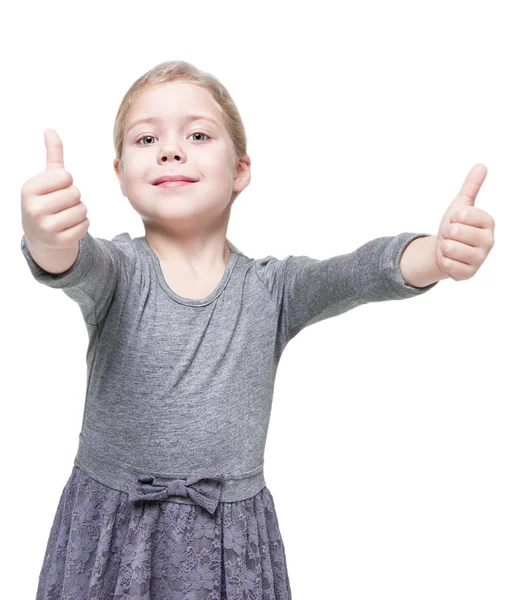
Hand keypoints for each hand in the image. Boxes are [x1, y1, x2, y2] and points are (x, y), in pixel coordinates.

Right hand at [20, 129, 89, 249]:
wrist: (41, 235)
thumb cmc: (46, 200)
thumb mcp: (46, 178)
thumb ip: (52, 155)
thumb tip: (50, 130)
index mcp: (28, 189)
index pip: (65, 176)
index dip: (66, 181)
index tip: (56, 189)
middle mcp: (33, 209)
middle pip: (75, 193)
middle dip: (74, 197)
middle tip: (62, 204)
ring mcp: (46, 228)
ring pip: (83, 209)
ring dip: (79, 211)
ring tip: (65, 214)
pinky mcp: (60, 241)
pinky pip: (86, 225)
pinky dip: (82, 224)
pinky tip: (69, 226)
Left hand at [435, 164, 494, 280]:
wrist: (444, 250)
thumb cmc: (455, 227)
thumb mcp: (461, 205)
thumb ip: (472, 186)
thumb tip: (481, 166)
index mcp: (488, 222)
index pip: (463, 215)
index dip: (453, 217)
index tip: (457, 221)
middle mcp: (489, 241)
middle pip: (455, 232)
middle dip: (447, 233)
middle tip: (452, 236)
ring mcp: (480, 259)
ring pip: (450, 249)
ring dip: (444, 247)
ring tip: (451, 248)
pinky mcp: (469, 274)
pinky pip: (448, 265)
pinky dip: (444, 261)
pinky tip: (450, 260)